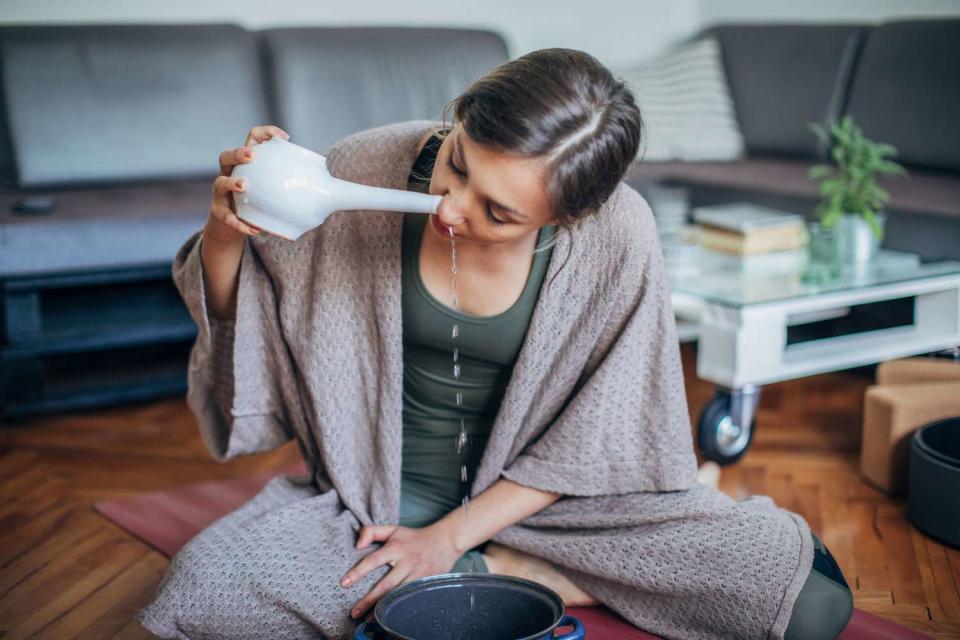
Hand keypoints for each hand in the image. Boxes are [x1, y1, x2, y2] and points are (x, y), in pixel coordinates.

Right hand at [205, 125, 290, 241]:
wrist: (232, 227)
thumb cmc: (257, 204)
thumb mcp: (272, 191)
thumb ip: (293, 187)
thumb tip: (331, 191)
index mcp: (246, 164)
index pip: (252, 139)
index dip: (265, 133)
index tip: (283, 138)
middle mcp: (229, 174)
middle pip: (226, 156)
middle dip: (239, 153)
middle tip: (252, 156)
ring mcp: (221, 194)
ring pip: (219, 183)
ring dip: (231, 183)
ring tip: (243, 186)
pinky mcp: (219, 213)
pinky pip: (226, 217)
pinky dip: (239, 223)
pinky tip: (253, 229)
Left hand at [340, 523, 463, 620]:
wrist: (445, 541)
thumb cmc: (414, 537)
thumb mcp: (393, 529)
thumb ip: (371, 532)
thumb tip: (357, 545)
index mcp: (396, 548)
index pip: (373, 561)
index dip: (358, 572)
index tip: (344, 583)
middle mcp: (406, 562)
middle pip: (385, 585)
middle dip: (368, 601)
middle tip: (354, 613)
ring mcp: (417, 574)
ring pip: (397, 595)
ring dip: (382, 609)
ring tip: (367, 620)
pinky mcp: (425, 583)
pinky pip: (409, 598)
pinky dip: (399, 608)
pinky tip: (389, 617)